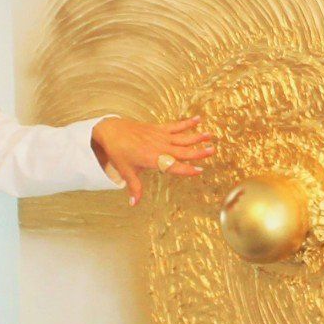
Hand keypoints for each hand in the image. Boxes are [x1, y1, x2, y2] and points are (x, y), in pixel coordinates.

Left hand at [92, 115, 215, 203]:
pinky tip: (198, 119)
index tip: (199, 170)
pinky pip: (175, 126)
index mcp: (153, 160)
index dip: (187, 169)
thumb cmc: (119, 152)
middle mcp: (159, 147)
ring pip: (182, 137)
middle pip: (182, 151)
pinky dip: (187, 123)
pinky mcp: (159, 128)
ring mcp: (160, 136)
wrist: (111, 132)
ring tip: (210, 136)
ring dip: (196, 137)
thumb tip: (134, 204)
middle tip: (212, 151)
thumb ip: (134, 188)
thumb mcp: (127, 172)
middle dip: (198, 152)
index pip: (173, 166)